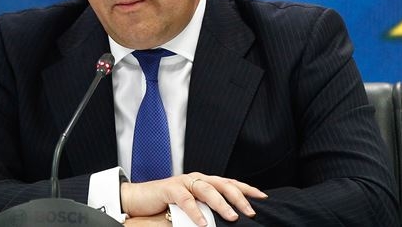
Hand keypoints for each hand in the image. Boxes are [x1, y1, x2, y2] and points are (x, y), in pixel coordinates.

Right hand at [121, 173, 266, 225]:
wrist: (138, 199)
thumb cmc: (166, 204)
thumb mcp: (192, 206)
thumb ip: (207, 208)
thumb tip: (229, 219)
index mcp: (205, 181)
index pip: (230, 183)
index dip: (247, 189)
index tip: (263, 197)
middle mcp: (197, 179)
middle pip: (223, 185)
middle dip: (239, 198)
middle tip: (251, 211)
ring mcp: (184, 182)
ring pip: (208, 190)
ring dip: (221, 205)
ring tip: (232, 217)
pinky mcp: (170, 189)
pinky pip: (186, 200)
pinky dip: (195, 212)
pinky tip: (203, 223)